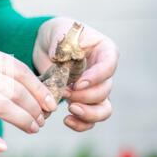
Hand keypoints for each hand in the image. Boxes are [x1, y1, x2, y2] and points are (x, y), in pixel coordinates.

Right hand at [0, 44, 57, 151]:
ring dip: (22, 120)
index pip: (18, 70)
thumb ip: (5, 72)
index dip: (39, 89)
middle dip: (33, 107)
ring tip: (32, 128)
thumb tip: (43, 96)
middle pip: (12, 89)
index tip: (51, 104)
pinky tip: (2, 147)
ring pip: (0, 106)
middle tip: (41, 120)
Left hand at [33, 17, 118, 131]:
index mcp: (105, 51)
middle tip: (65, 92)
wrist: (47, 46)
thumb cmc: (58, 34)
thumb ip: (62, 45)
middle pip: (105, 91)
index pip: (108, 67)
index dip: (95, 78)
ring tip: (70, 109)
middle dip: (85, 96)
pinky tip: (66, 120)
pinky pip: (89, 119)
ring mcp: (95, 89)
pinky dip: (81, 123)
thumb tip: (60, 58)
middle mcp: (104, 72)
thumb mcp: (59, 32)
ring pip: (103, 109)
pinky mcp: (83, 101)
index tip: (78, 83)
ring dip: (88, 113)